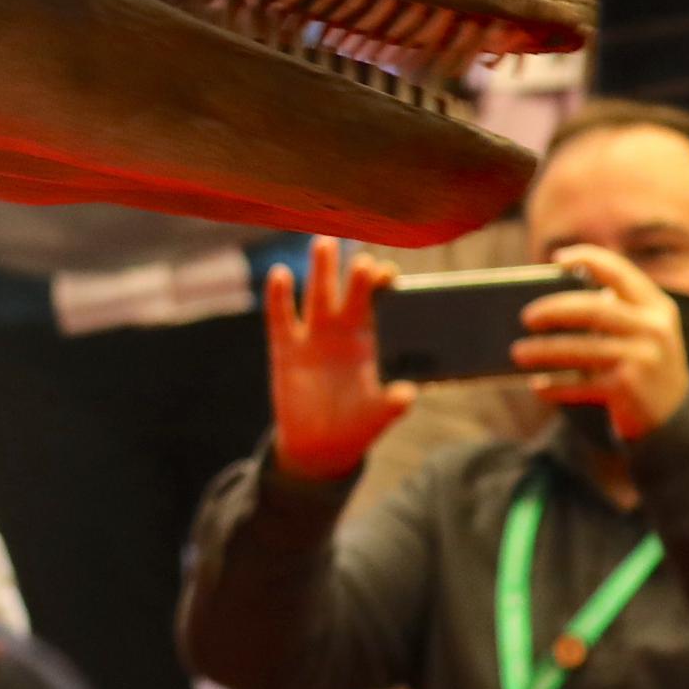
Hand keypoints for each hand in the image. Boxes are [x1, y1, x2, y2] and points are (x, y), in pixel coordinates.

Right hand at [264, 236, 414, 481]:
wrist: (319, 446)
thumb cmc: (355, 425)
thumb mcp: (376, 417)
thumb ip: (391, 405)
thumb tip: (408, 394)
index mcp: (370, 342)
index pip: (378, 306)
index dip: (382, 288)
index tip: (388, 273)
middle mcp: (342, 332)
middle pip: (350, 294)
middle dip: (356, 274)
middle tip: (362, 256)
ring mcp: (313, 337)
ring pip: (317, 295)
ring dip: (320, 270)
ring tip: (324, 243)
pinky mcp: (286, 348)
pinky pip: (281, 318)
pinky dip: (279, 296)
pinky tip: (280, 274)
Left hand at [511, 245, 688, 442]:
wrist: (673, 415)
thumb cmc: (640, 361)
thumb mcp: (639, 330)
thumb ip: (609, 311)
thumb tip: (543, 304)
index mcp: (656, 306)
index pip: (620, 271)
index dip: (588, 258)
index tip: (556, 259)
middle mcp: (654, 329)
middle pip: (594, 309)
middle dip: (554, 310)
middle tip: (525, 316)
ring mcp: (644, 360)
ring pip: (583, 350)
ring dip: (545, 351)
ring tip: (518, 352)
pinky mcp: (630, 389)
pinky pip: (583, 385)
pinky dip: (556, 385)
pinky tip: (537, 386)